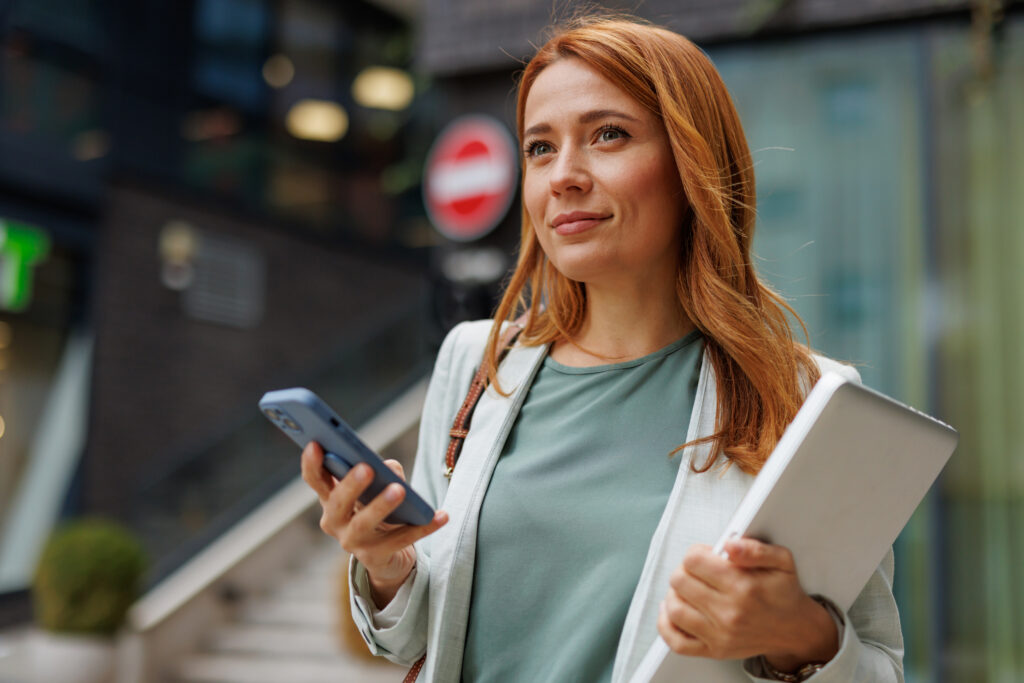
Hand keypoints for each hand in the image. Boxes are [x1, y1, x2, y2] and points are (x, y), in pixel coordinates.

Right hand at [300, 441, 447, 607]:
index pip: (316, 480)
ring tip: (399, 490)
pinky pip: (401, 540)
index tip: (315, 443)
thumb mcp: (378, 488)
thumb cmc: (378, 509)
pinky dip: (423, 527)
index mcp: (330, 499)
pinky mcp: (376, 557)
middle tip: (366, 467)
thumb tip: (390, 470)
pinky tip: (441, 515)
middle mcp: (335, 522)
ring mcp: (353, 543)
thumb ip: (384, 472)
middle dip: (350, 485)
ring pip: (364, 524)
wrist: (387, 555)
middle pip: (337, 503)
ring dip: (381, 506)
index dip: (312, 463)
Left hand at [656, 538, 837, 670]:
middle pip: (679, 581)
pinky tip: (672, 610)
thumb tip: (730, 544)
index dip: (696, 553)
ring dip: (675, 593)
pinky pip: (677, 641)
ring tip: (688, 588)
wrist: (796, 630)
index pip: (694, 561)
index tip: (705, 555)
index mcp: (743, 586)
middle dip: (685, 570)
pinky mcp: (714, 650)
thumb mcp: (781, 560)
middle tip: (698, 571)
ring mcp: (719, 635)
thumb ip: (755, 548)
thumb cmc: (784, 593)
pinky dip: (666, 624)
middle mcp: (729, 613)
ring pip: (674, 608)